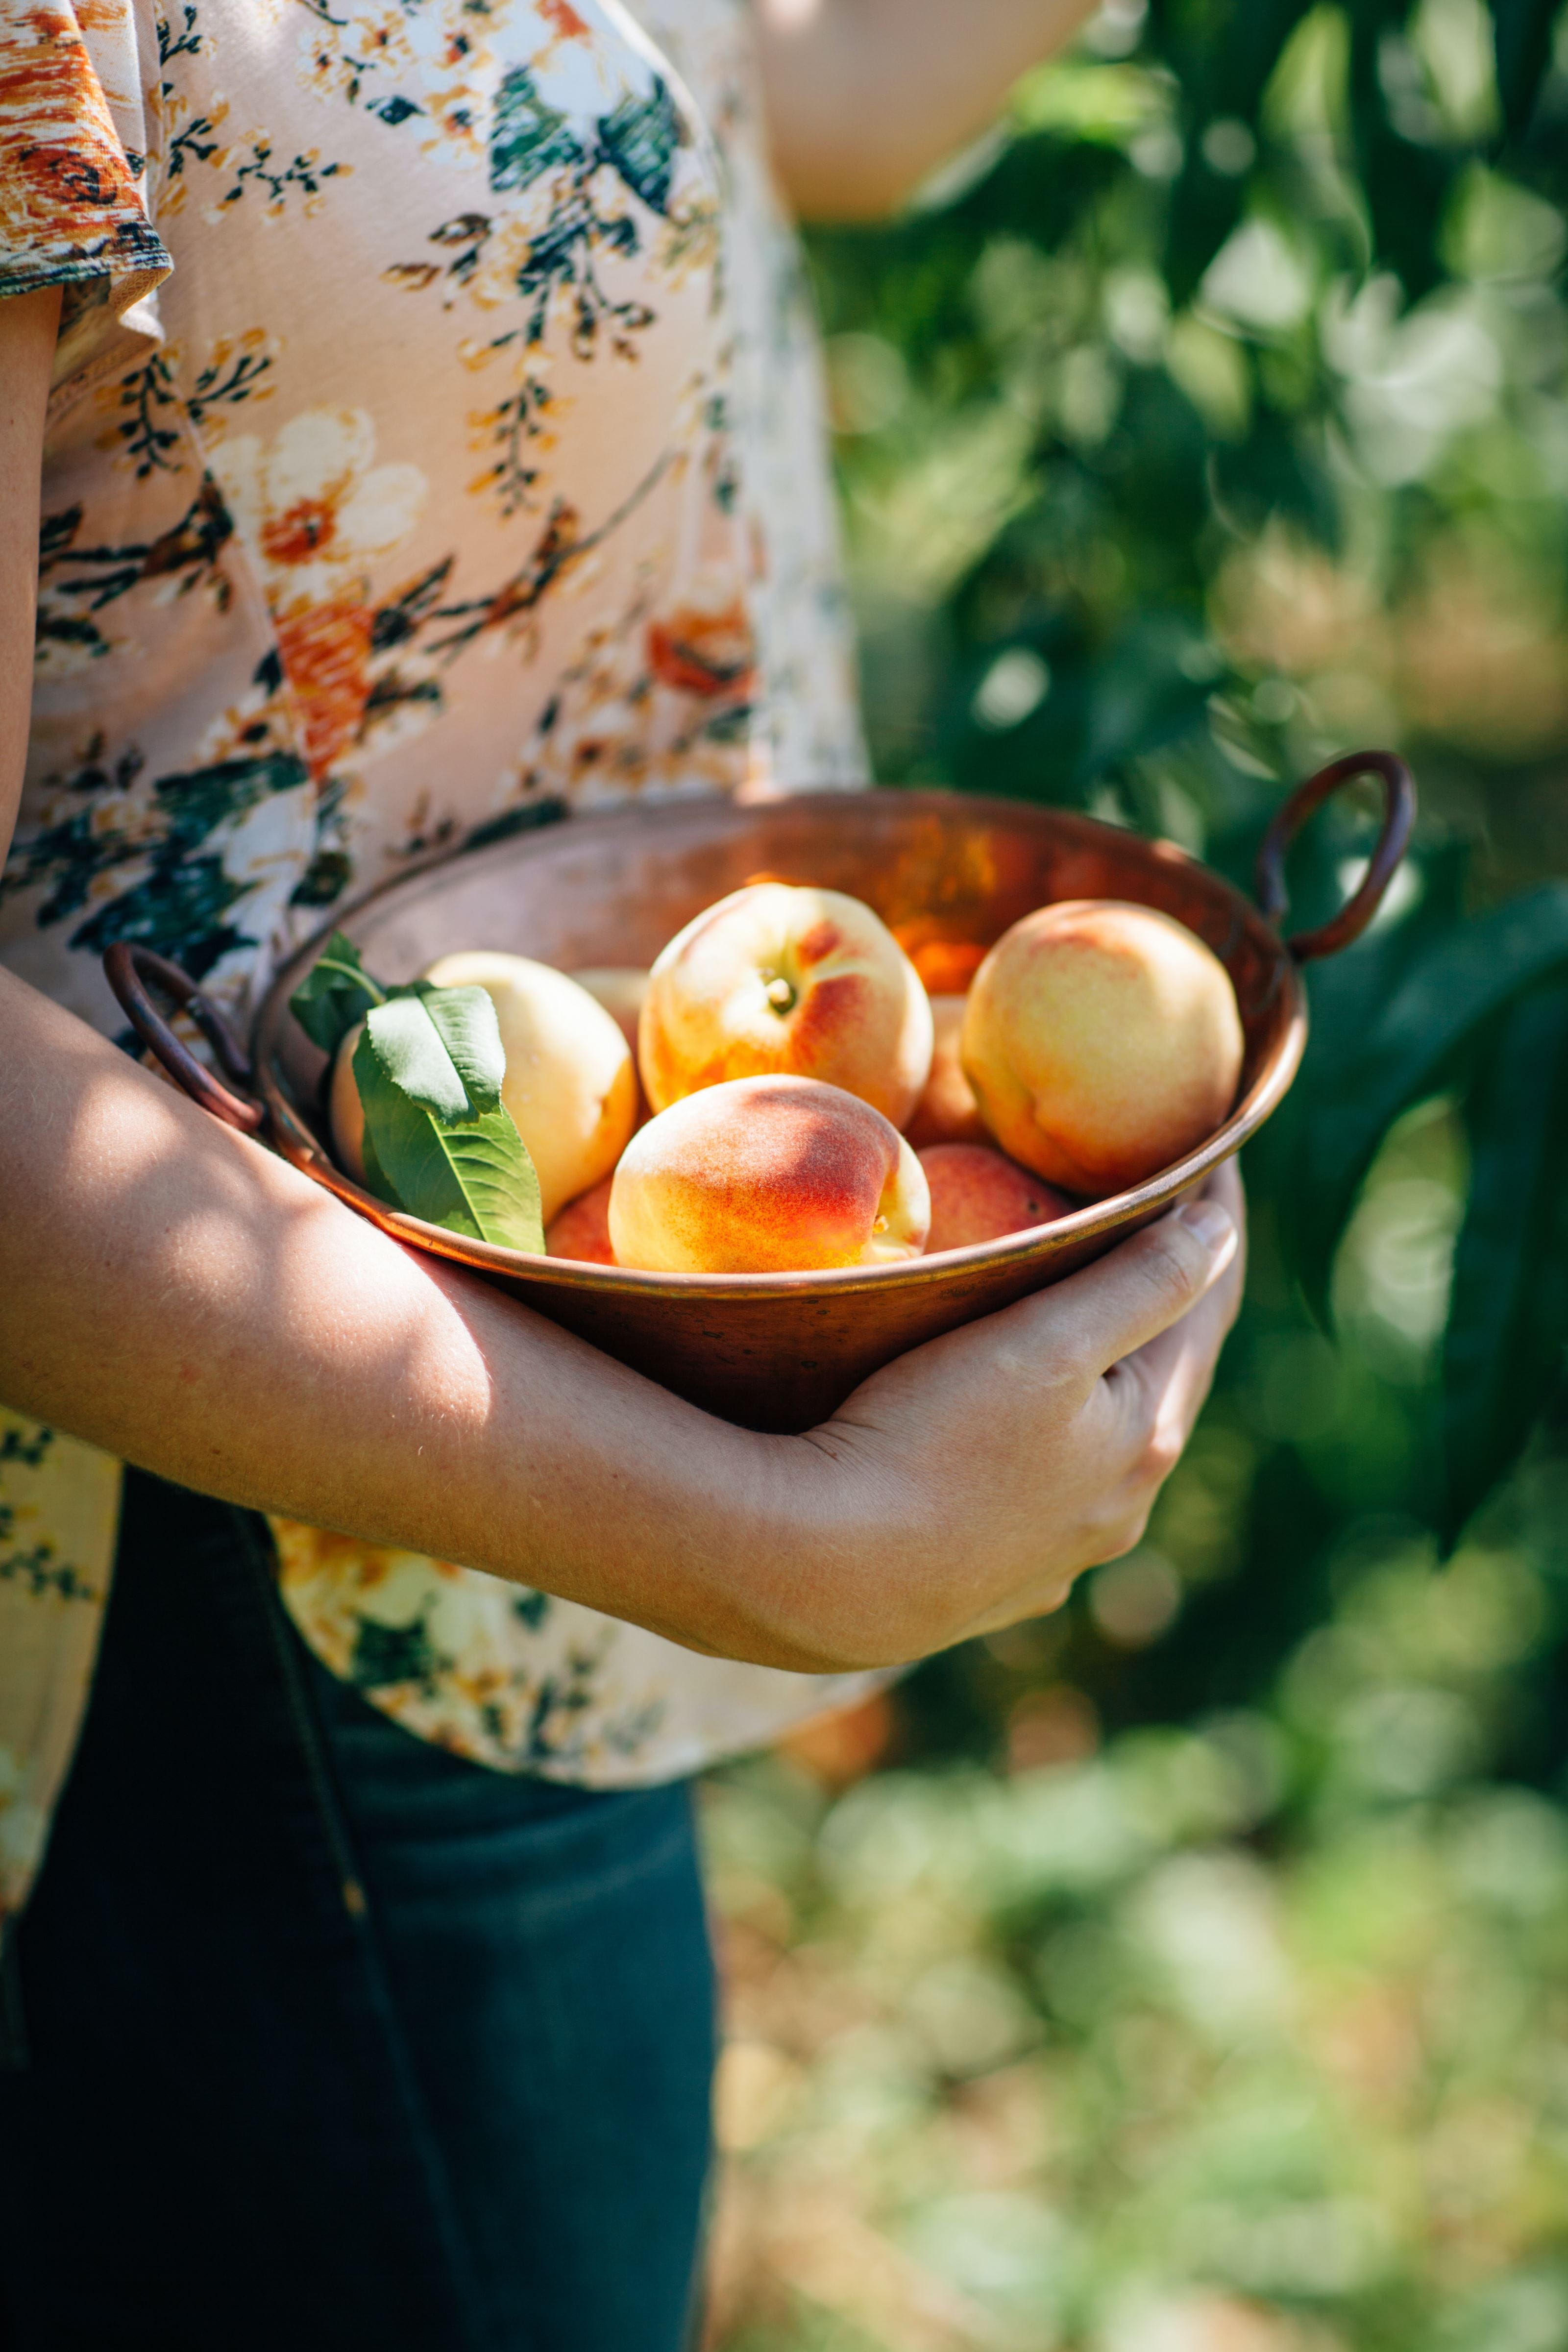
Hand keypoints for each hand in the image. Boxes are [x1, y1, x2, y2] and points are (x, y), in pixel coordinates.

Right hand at [771, 1162, 1244, 1667]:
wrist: (816, 1576)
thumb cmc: (929, 1437)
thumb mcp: (1044, 1342)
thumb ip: (1140, 1283)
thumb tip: (1220, 1234)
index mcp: (1146, 1439)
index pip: (1208, 1306)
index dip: (1217, 1224)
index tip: (1217, 1152)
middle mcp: (1119, 1508)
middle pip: (1165, 1376)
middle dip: (1169, 1299)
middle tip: (1163, 1218)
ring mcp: (1055, 1557)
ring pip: (1105, 1442)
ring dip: (1111, 1377)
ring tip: (1089, 1316)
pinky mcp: (989, 1586)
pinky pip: (1044, 1493)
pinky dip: (1055, 1438)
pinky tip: (1025, 1434)